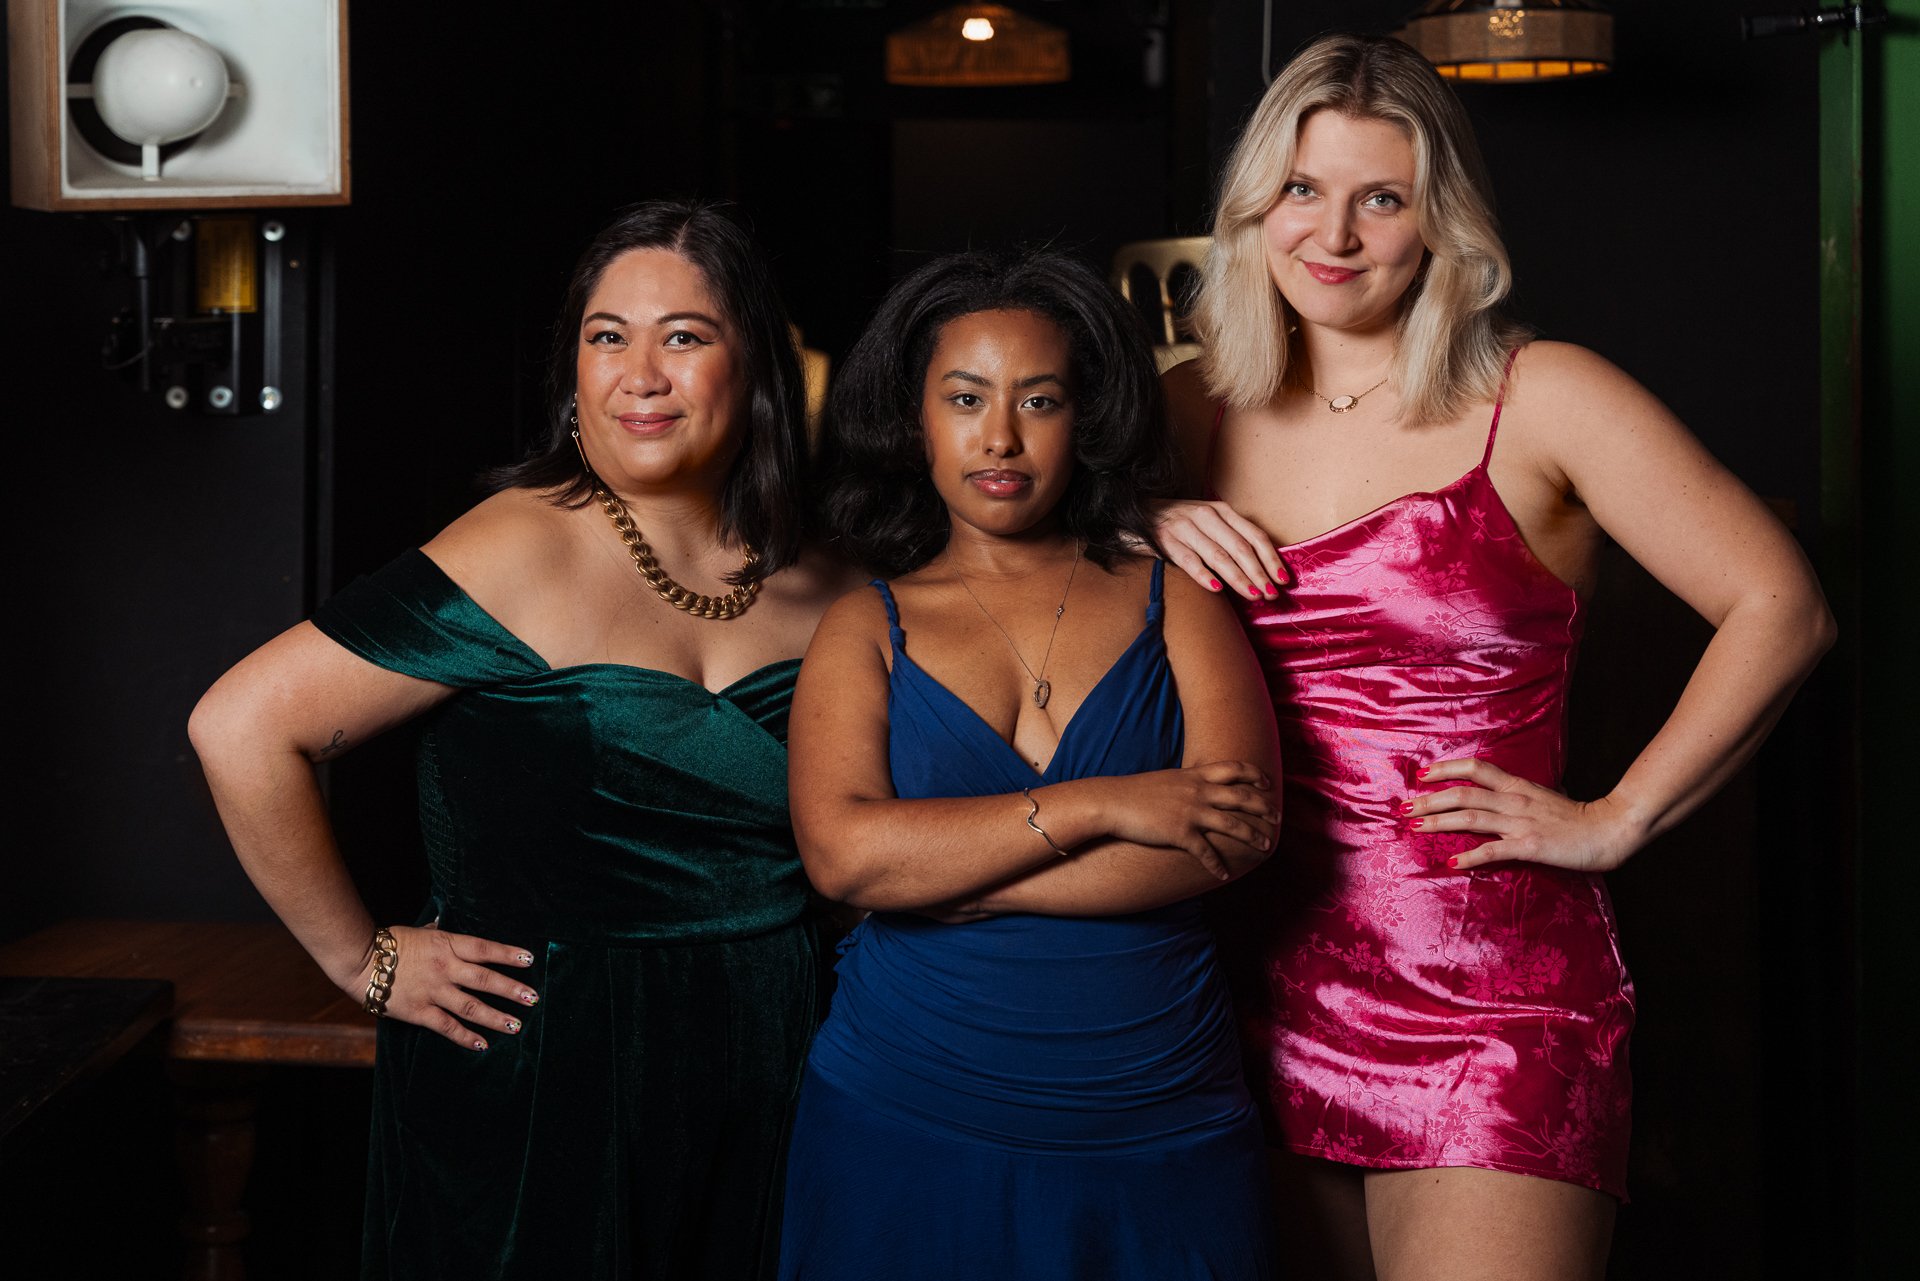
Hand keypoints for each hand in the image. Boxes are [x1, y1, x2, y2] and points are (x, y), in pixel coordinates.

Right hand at [344, 923, 538, 1049]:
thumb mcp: (420, 931)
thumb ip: (438, 931)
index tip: (530, 959)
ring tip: (516, 1026)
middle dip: (512, 989)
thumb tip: (447, 920)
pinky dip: (465, 1036)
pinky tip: (482, 1044)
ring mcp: (433, 991)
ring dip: (496, 1017)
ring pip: (471, 1006)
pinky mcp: (419, 1012)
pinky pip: (447, 1026)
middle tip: (533, 998)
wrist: (360, 961)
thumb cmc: (390, 943)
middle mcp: (445, 968)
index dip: (508, 954)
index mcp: (447, 945)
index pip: (485, 948)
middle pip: (485, 979)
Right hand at [1098, 760, 1276, 880]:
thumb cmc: (1136, 791)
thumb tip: (1201, 785)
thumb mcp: (1168, 779)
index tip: (1267, 784)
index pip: (1234, 768)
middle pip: (1242, 797)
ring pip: (1232, 825)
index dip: (1255, 775)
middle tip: (1278, 817)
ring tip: (1266, 846)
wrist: (1112, 802)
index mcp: (1195, 776)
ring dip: (1253, 836)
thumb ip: (1188, 781)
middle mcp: (1198, 792)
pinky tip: (1223, 875)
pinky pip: (1205, 851)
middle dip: (1264, 808)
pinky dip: (1216, 865)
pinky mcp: (1179, 833)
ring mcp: (1190, 812)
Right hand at [1150, 499, 1287, 601]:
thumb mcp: (1208, 522)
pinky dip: (1203, 575)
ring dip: (1239, 577)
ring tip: (1253, 595)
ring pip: (1218, 555)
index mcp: (1222, 511)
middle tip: (1271, 594)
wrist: (1136, 512)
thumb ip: (1230, 537)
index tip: (1284, 580)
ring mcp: (1185, 527)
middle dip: (1259, 573)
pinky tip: (1216, 589)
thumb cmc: (1178, 522)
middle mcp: (1206, 516)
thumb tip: (1261, 567)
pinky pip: (1188, 560)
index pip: (1254, 536)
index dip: (1271, 559)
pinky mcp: (1165, 540)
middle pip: (1240, 547)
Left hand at [1407, 758, 1638, 872]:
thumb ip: (1517, 796)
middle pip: (1463, 793)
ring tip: (1416, 825)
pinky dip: (1470, 857)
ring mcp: (1521, 823)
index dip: (1446, 769)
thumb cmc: (1576, 817)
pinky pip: (1493, 851)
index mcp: (1517, 786)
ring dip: (1439, 821)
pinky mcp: (1529, 847)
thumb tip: (1494, 797)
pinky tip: (1452, 863)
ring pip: (1470, 818)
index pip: (1475, 768)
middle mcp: (1514, 800)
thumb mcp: (1542, 797)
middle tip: (1405, 806)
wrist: (1609, 829)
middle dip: (1430, 799)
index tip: (1422, 775)